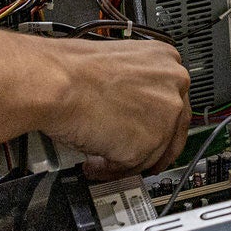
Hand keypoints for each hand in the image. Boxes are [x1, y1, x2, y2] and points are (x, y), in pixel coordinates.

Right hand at [40, 36, 191, 175]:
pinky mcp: (150, 144)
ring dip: (125, 161)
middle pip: (172, 128)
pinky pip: (133, 168)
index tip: (149, 130)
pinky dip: (111, 171)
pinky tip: (93, 164)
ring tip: (99, 159)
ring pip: (154, 152)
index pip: (175, 99)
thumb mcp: (118, 64)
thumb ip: (137, 84)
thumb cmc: (71, 70)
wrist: (56, 83)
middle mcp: (174, 84)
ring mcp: (166, 115)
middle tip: (130, 156)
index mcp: (166, 59)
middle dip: (150, 147)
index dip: (159, 120)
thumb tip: (135, 105)